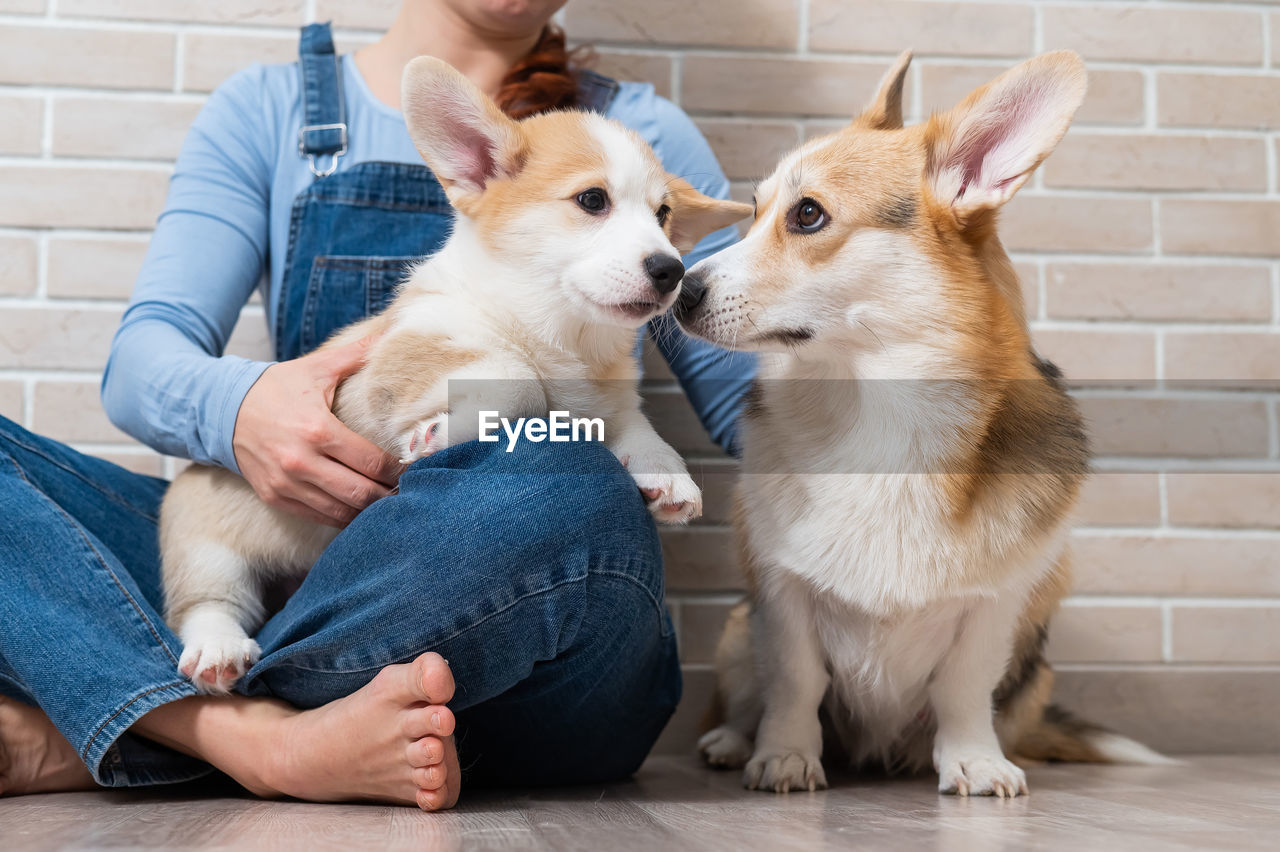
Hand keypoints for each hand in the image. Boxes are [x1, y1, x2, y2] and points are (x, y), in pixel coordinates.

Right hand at [232, 336, 401, 526]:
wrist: (222, 409)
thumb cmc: (275, 388)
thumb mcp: (316, 368)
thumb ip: (356, 353)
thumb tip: (389, 334)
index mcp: (317, 429)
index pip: (371, 461)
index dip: (398, 469)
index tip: (414, 467)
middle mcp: (301, 461)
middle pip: (360, 492)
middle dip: (389, 494)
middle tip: (408, 490)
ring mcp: (286, 484)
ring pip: (341, 511)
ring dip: (368, 510)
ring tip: (389, 501)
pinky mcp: (276, 497)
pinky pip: (319, 517)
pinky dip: (343, 517)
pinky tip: (360, 509)